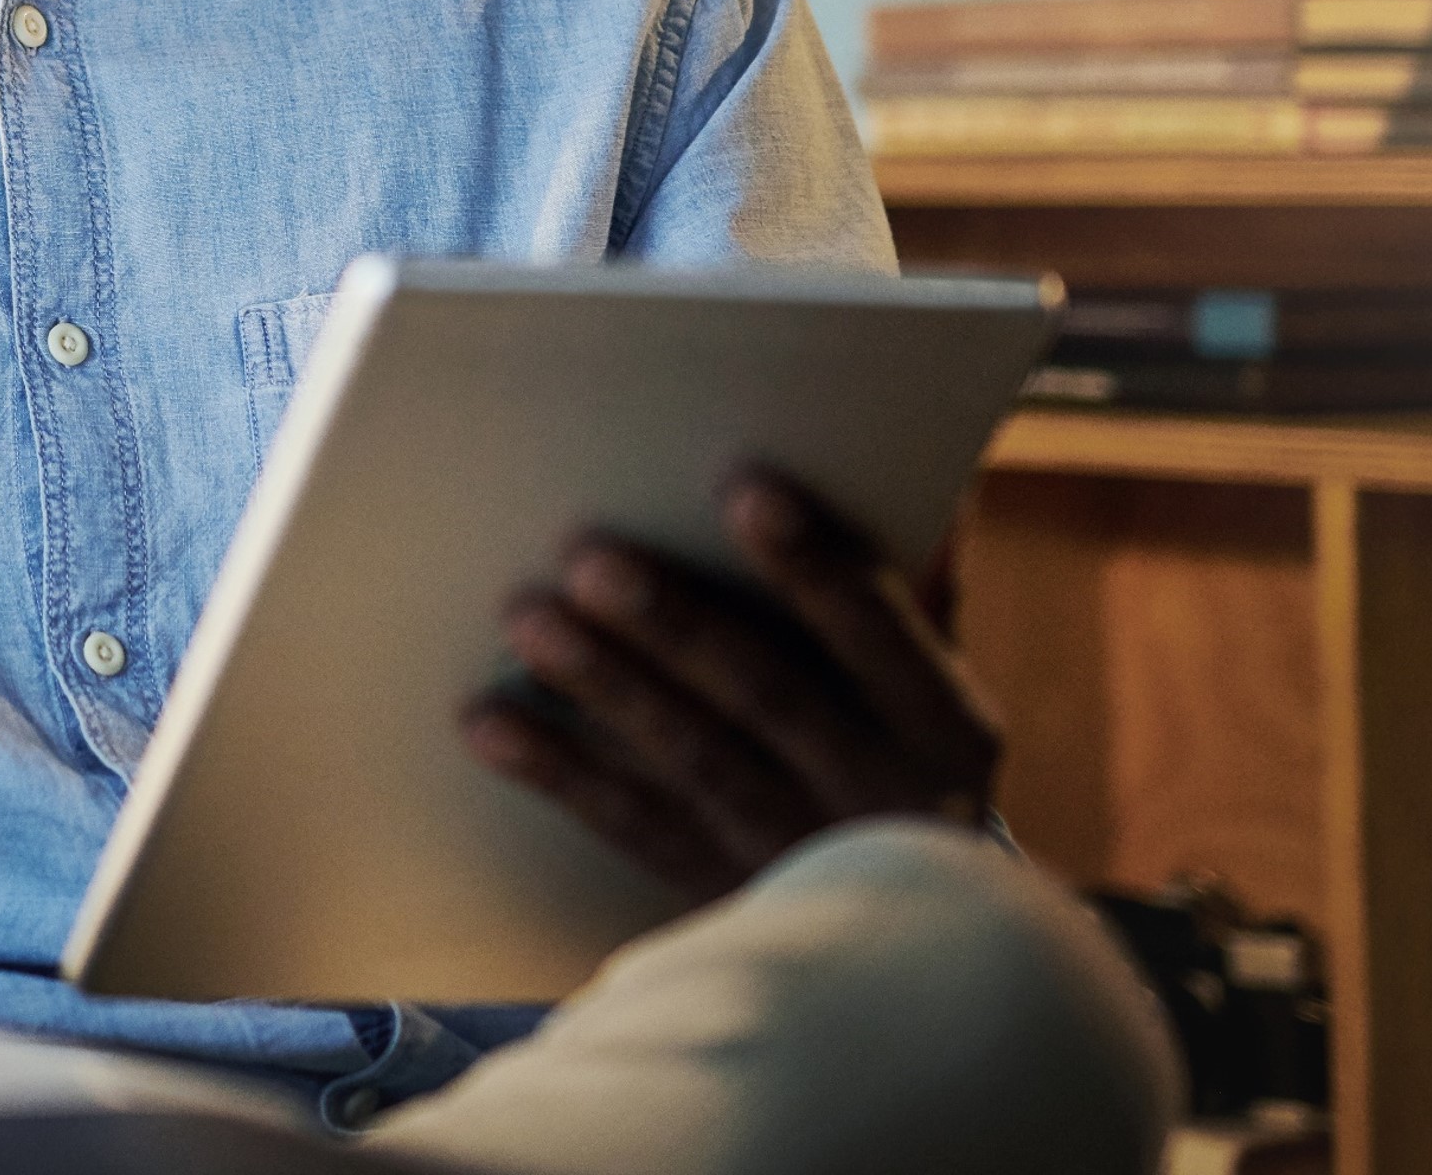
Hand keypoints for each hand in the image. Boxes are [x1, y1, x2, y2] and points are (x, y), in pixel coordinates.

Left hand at [459, 468, 1002, 901]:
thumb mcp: (927, 698)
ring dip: (607, 686)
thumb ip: (876, 606)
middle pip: (772, 697)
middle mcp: (881, 792)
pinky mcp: (724, 894)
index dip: (814, 564)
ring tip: (528, 619)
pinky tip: (488, 722)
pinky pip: (633, 829)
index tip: (745, 489)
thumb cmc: (900, 761)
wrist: (916, 941)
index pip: (882, 632)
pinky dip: (558, 772)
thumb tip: (844, 492)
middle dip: (678, 623)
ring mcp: (798, 851)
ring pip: (696, 761)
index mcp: (943, 724)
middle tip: (589, 554)